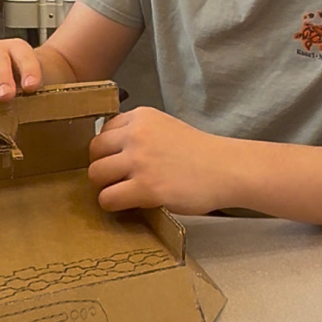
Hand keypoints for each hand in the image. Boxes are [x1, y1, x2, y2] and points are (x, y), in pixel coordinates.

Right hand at [0, 38, 42, 100]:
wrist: (13, 72)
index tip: (32, 87)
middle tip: (5, 97)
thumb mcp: (34, 82)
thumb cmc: (24, 79)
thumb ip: (35, 94)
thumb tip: (35, 114)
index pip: (24, 56)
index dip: (28, 71)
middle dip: (0, 79)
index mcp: (17, 49)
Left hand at [87, 107, 232, 214]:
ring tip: (123, 192)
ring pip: (96, 175)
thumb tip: (110, 152)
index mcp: (141, 116)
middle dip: (102, 167)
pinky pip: (108, 198)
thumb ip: (139, 133)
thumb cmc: (199, 153)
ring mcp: (140, 161)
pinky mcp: (145, 187)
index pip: (103, 131)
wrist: (226, 169)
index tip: (118, 161)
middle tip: (117, 179)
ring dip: (105, 187)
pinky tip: (129, 204)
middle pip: (94, 152)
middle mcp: (137, 134)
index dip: (108, 150)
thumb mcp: (166, 127)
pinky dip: (113, 204)